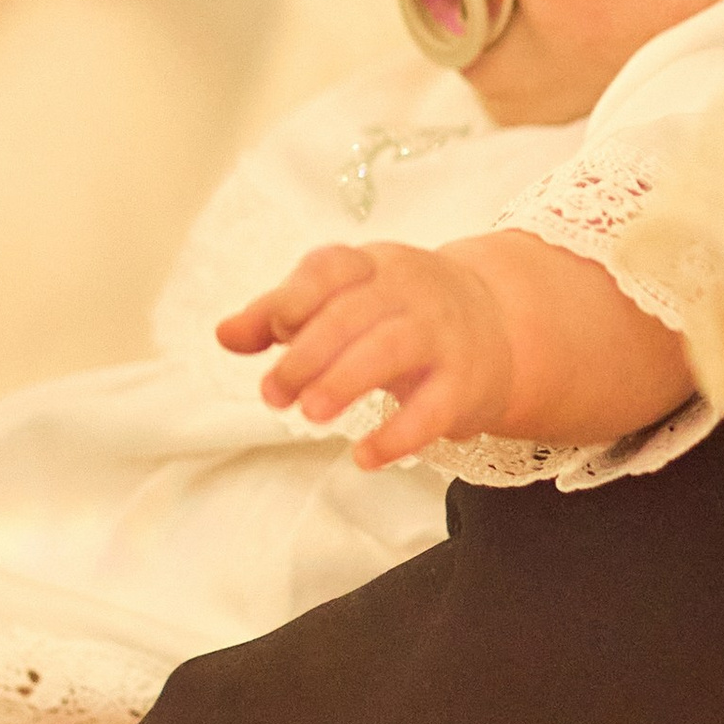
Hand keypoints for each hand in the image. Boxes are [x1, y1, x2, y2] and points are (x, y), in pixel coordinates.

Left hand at [217, 241, 513, 467]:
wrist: (499, 323)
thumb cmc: (399, 312)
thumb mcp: (345, 301)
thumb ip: (282, 315)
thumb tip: (224, 334)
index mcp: (373, 266)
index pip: (330, 268)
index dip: (295, 298)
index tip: (273, 331)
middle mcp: (409, 292)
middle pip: (353, 313)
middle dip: (306, 354)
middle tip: (273, 394)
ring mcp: (441, 335)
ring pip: (390, 349)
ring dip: (344, 381)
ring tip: (310, 415)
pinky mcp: (466, 384)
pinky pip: (432, 409)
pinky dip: (398, 436)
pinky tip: (364, 457)